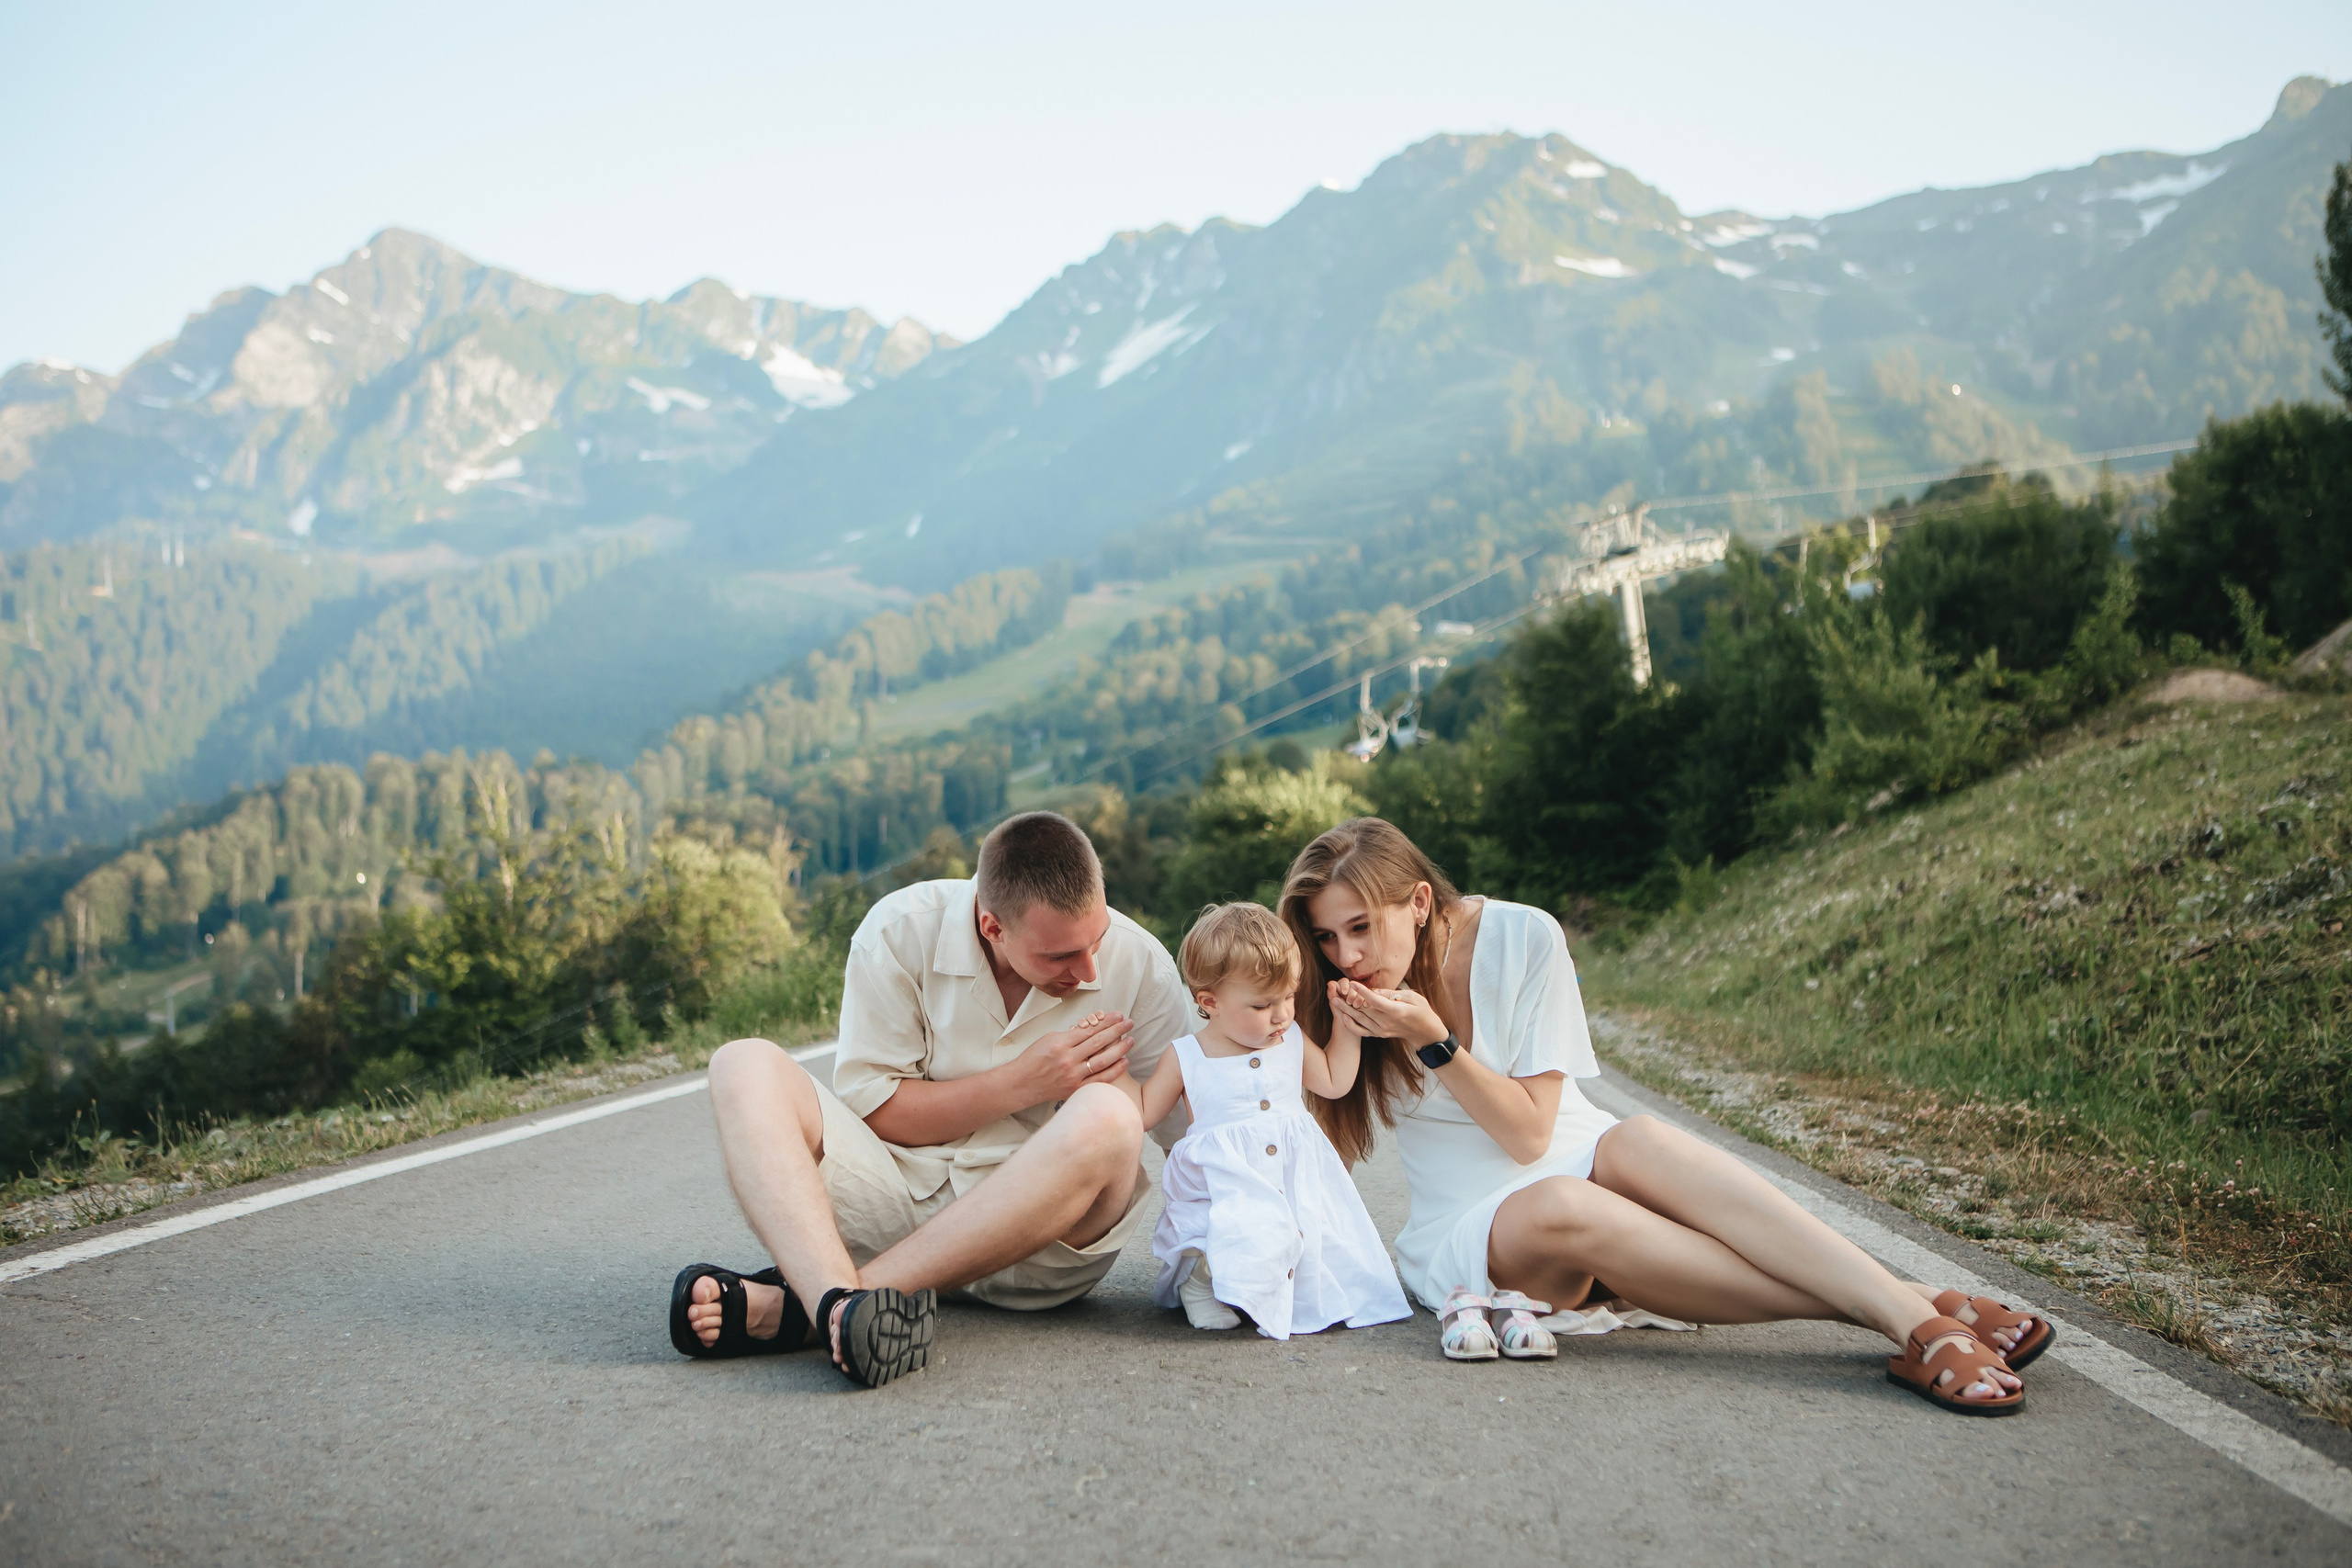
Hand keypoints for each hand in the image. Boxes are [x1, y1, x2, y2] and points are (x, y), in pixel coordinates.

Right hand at [1013, 1012, 1134, 1101]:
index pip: (1090, 1030)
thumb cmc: (1033, 1059)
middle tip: (1130, 1023)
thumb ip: (1071, 1035)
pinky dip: (1114, 1070)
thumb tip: (1091, 1031)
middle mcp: (1068, 1059)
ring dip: (1120, 1049)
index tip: (1118, 1015)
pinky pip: (1100, 1079)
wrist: (1021, 1083)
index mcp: (1060, 1043)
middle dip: (1117, 1030)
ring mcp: (1073, 1076)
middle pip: (1099, 1042)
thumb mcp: (1049, 1039)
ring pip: (1103, 1060)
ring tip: (1131, 1040)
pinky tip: (1124, 1061)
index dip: (1106, 1021)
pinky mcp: (1075, 1089)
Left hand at [1327, 979, 1447, 1048]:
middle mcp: (1386, 1022)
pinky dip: (1352, 1025)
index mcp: (1396, 1011)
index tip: (1353, 983)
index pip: (1376, 1001)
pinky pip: (1362, 1031)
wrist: (1424, 1032)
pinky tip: (1343, 1017)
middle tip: (1334, 989)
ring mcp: (1381, 1030)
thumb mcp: (1412, 997)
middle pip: (1363, 1010)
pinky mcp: (1379, 1034)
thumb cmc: (1421, 1010)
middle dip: (1348, 999)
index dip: (1363, 992)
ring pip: (1360, 1019)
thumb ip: (1392, 994)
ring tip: (1333, 1000)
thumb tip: (1375, 990)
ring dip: (1345, 1010)